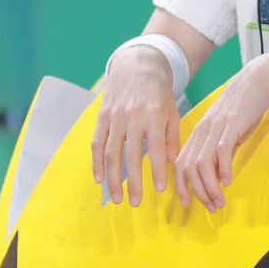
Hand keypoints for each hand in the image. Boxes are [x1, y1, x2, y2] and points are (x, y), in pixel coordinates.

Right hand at [91, 46, 179, 206]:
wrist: (137, 64)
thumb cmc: (159, 92)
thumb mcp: (172, 111)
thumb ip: (171, 137)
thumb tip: (170, 165)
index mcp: (154, 114)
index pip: (155, 147)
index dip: (156, 169)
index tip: (159, 189)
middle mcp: (133, 116)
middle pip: (130, 154)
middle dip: (133, 182)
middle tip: (136, 203)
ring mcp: (115, 116)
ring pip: (111, 152)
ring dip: (113, 178)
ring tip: (117, 198)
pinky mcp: (102, 116)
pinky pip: (97, 142)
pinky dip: (96, 162)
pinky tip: (99, 179)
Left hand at [174, 56, 268, 211]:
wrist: (259, 78)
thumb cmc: (245, 104)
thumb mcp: (229, 130)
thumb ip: (221, 150)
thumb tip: (218, 174)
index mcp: (199, 132)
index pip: (181, 162)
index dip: (181, 185)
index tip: (188, 203)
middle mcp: (202, 130)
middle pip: (188, 167)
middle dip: (196, 192)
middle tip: (211, 207)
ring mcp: (215, 127)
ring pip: (201, 164)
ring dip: (209, 187)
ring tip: (220, 201)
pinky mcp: (231, 124)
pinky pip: (221, 152)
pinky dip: (222, 170)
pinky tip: (228, 181)